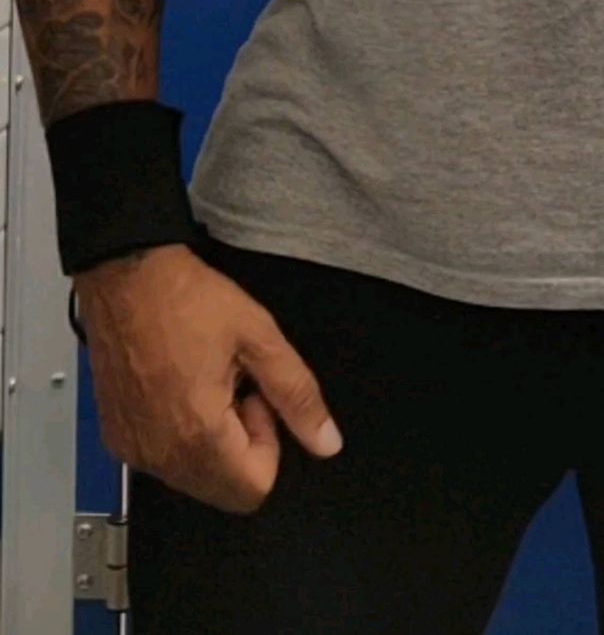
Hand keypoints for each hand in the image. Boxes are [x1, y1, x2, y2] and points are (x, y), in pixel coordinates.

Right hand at [74, 243, 343, 513]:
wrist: (126, 273)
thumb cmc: (187, 298)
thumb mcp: (259, 336)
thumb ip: (298, 394)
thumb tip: (327, 442)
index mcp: (198, 436)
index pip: (255, 488)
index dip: (269, 441)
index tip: (257, 395)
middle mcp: (160, 456)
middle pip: (224, 490)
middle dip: (241, 446)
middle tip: (234, 386)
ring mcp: (133, 450)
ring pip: (194, 478)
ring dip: (211, 442)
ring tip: (205, 381)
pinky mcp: (116, 437)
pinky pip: (162, 461)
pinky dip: (179, 436)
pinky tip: (179, 385)